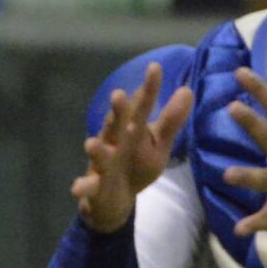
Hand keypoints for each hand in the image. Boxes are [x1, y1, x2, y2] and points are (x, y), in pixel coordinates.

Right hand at [71, 62, 192, 233]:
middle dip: (116, 112)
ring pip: (99, 155)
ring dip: (95, 150)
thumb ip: (170, 120)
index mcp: (130, 130)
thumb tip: (188, 89)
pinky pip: (88, 187)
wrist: (111, 199)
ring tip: (90, 144)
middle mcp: (113, 142)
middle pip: (116, 125)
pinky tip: (78, 188)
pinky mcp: (95, 186)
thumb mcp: (157, 144)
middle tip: (118, 95)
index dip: (148, 90)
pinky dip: (82, 187)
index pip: (141, 107)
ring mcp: (102, 164)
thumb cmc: (135, 164)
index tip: (155, 68)